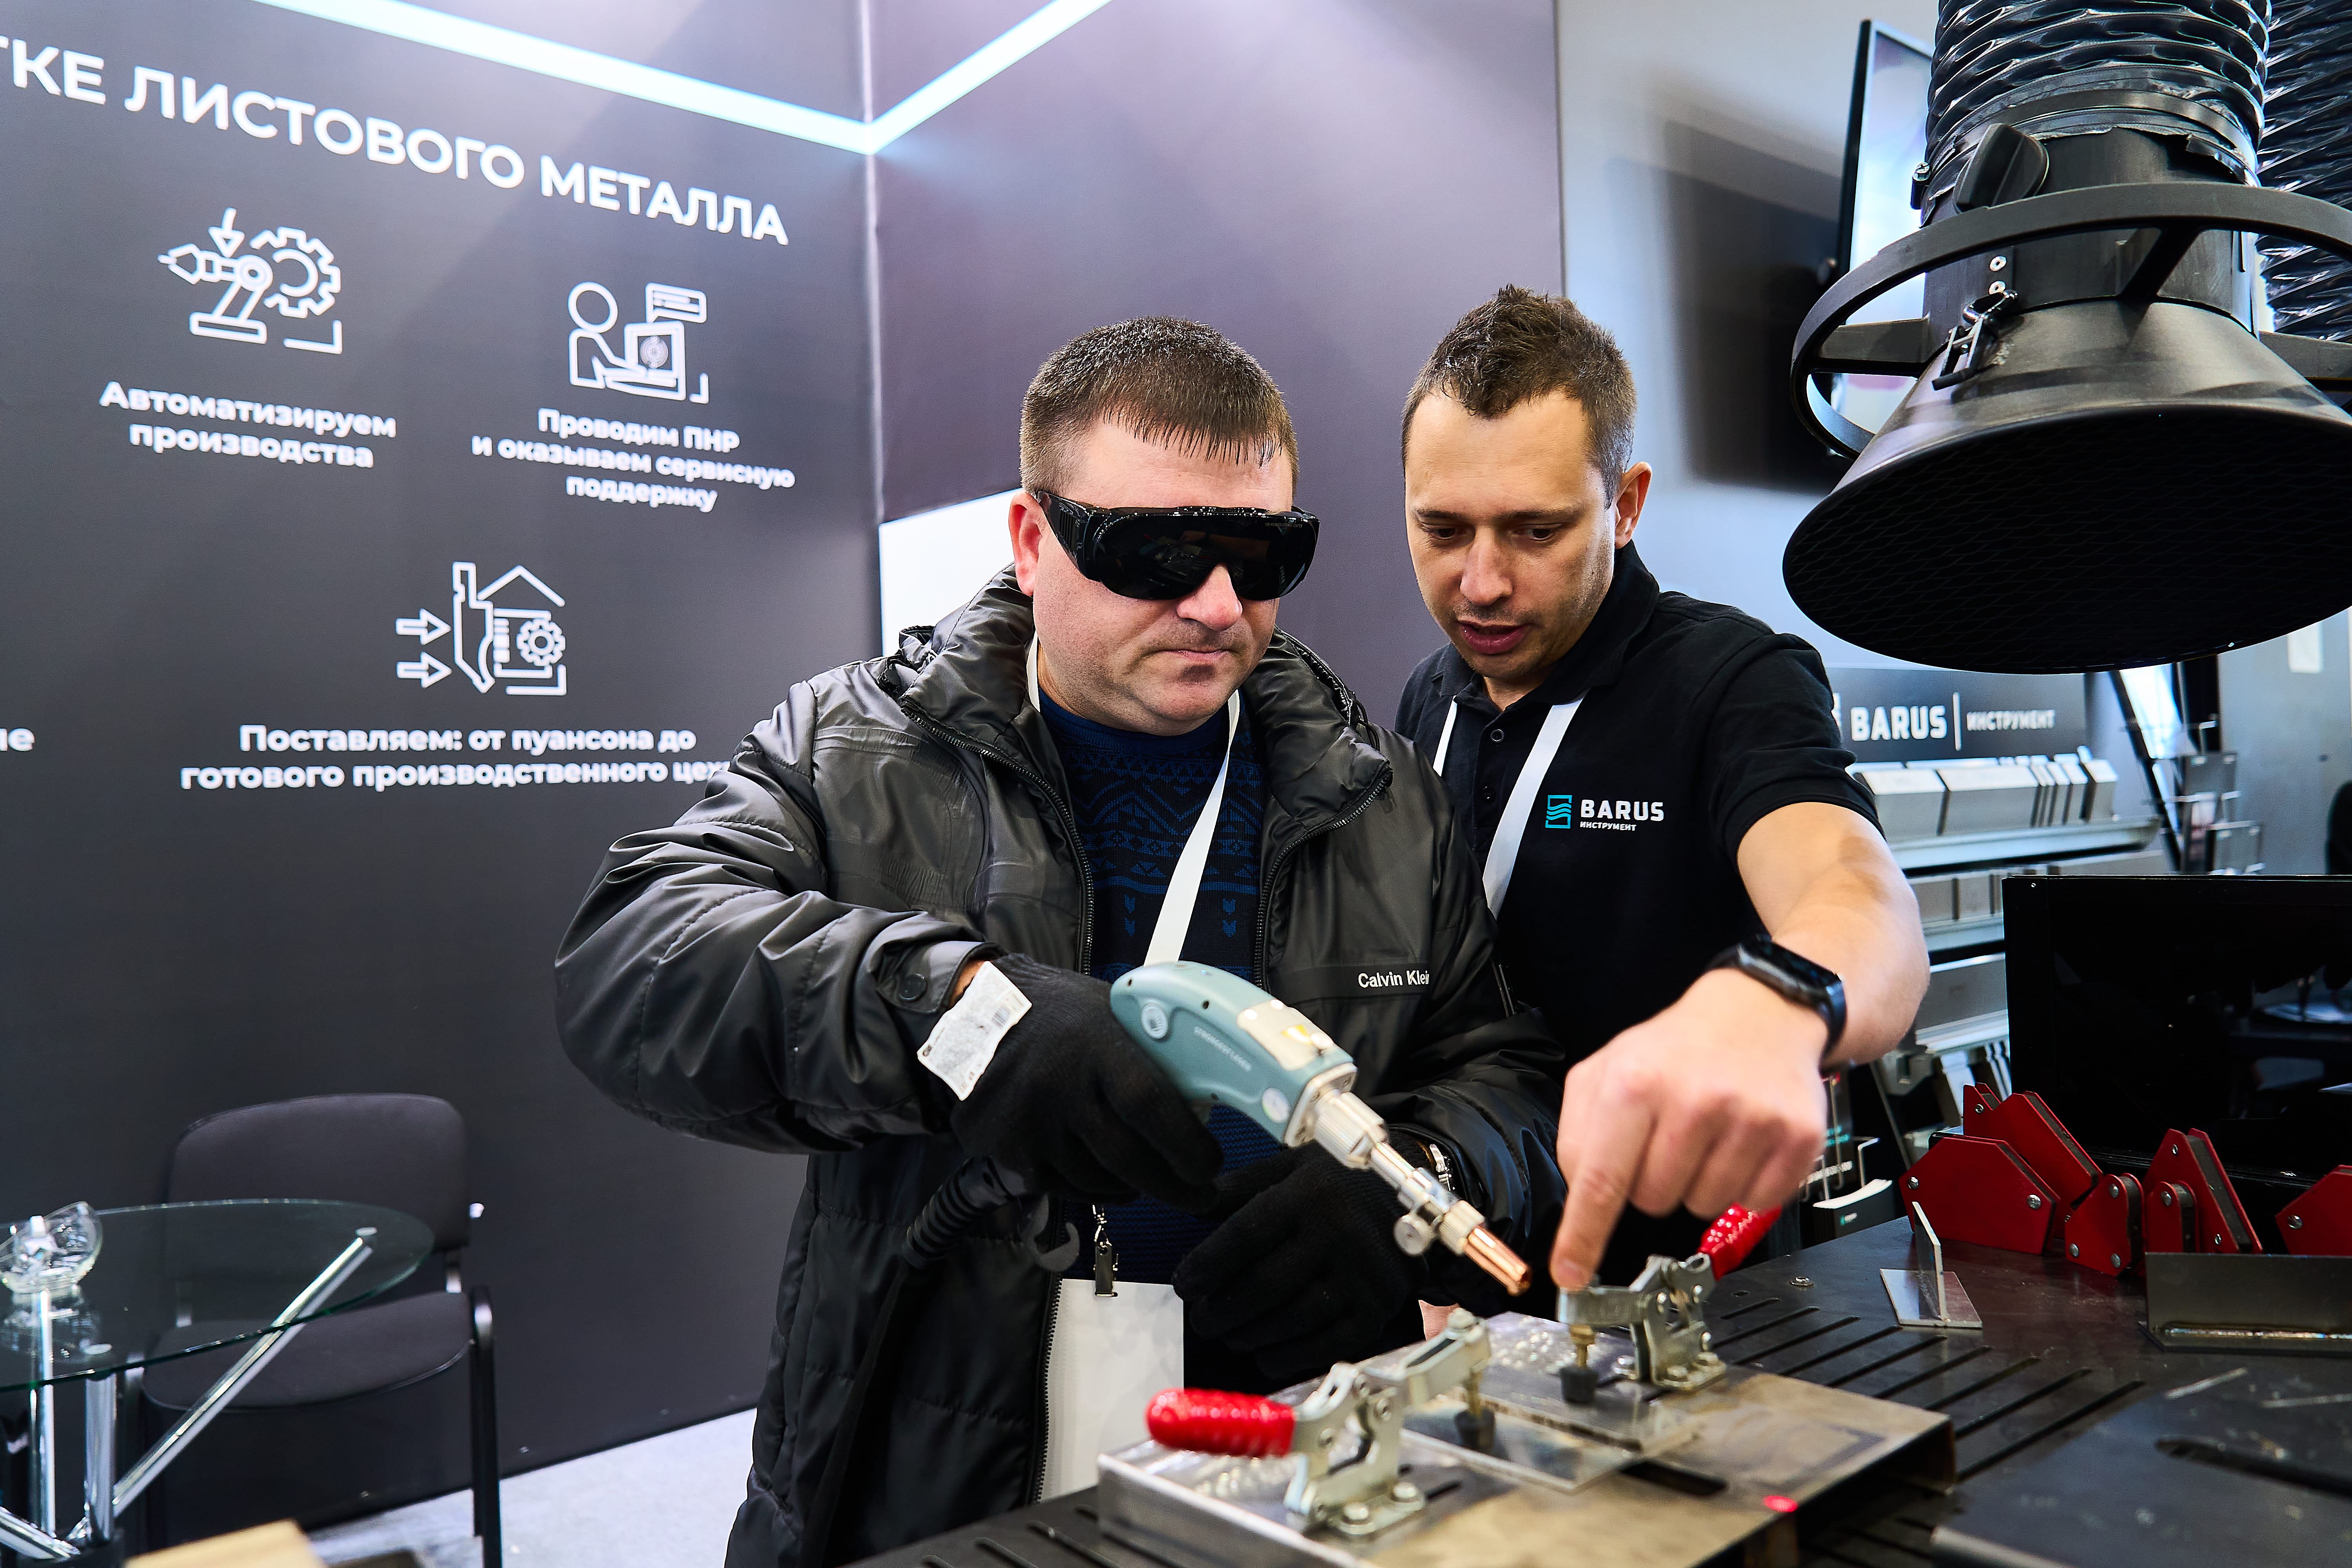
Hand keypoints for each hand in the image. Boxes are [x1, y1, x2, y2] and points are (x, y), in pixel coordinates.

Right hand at [948, 955, 1222, 1209]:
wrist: (973, 1014)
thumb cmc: (1057, 1014)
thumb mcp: (1108, 1014)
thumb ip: (1148, 1056)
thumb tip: (1202, 1103)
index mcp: (1094, 1041)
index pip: (1150, 1103)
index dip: (1186, 1145)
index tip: (1210, 1166)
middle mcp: (1057, 1082)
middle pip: (1126, 1157)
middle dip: (1173, 1187)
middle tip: (1201, 1197)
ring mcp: (1028, 1120)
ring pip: (1096, 1180)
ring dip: (1131, 1187)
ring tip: (1148, 1178)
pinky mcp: (1005, 1147)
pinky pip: (1061, 1187)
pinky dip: (1090, 1187)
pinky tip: (1102, 1174)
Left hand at [1175, 1146, 1422, 1382]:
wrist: (1416, 1195)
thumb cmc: (1340, 1181)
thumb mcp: (1292, 1166)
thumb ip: (1241, 1185)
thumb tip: (1191, 1202)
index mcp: (1309, 1193)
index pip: (1245, 1235)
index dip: (1207, 1265)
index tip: (1183, 1285)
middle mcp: (1339, 1232)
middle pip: (1265, 1285)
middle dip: (1222, 1310)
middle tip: (1201, 1320)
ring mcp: (1365, 1274)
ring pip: (1294, 1318)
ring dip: (1252, 1335)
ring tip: (1229, 1336)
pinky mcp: (1383, 1306)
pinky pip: (1331, 1343)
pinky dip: (1292, 1356)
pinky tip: (1266, 1356)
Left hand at [1550, 969, 1826, 1290]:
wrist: (1760, 1011)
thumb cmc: (1677, 1049)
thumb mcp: (1607, 1069)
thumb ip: (1579, 1132)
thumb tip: (1578, 1198)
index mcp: (1635, 1083)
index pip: (1600, 1181)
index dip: (1582, 1236)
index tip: (1569, 1273)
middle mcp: (1695, 1101)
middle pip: (1651, 1201)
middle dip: (1651, 1180)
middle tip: (1666, 1137)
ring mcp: (1751, 1120)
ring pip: (1702, 1206)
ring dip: (1698, 1182)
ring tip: (1706, 1134)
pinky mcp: (1796, 1138)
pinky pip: (1754, 1202)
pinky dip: (1743, 1183)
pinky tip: (1740, 1141)